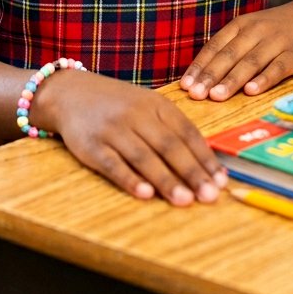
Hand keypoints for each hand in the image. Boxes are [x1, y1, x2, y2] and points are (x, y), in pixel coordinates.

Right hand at [41, 71, 228, 206]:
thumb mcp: (147, 106)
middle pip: (169, 145)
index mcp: (156, 104)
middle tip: (210, 196)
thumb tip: (205, 163)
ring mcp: (114, 129)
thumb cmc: (118, 105)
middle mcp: (137, 114)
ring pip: (144, 157)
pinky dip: (130, 179)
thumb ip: (172, 129)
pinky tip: (145, 193)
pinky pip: (113, 164)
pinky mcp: (92, 146)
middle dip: (192, 172)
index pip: (186, 132)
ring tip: (185, 201)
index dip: (205, 157)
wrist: (71, 93)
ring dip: (166, 180)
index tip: (222, 181)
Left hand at [180, 1, 292, 100]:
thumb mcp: (252, 31)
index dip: (199, 66)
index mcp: (240, 25)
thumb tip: (204, 76)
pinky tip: (252, 91)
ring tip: (216, 96)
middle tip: (195, 95)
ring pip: (250, 62)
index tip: (185, 85)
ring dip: (232, 80)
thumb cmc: (277, 29)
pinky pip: (278, 67)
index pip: (214, 46)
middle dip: (210, 76)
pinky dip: (264, 79)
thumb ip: (231, 49)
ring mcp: (276, 41)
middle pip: (229, 55)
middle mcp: (256, 31)